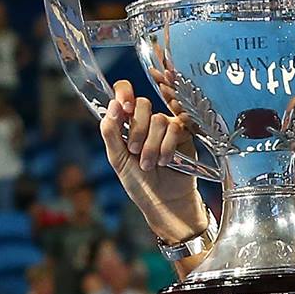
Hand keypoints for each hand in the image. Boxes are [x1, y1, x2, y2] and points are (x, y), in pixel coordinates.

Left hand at [100, 81, 200, 233]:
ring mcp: (166, 126)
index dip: (124, 92)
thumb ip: (111, 132)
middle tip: (135, 151)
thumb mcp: (117, 159)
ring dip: (152, 146)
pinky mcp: (184, 134)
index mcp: (126, 122)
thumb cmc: (139, 183)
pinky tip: (165, 160)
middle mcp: (146, 121)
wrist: (163, 201)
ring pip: (159, 119)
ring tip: (149, 164)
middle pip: (143, 104)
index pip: (124, 92)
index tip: (124, 106)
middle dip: (137, 129)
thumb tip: (112, 105)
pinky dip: (167, 147)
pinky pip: (176, 128)